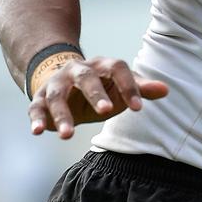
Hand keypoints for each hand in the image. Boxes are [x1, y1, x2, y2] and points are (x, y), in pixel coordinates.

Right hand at [28, 56, 169, 138]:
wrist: (65, 81)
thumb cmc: (102, 88)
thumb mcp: (120, 88)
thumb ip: (141, 89)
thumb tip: (166, 90)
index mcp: (102, 65)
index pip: (118, 69)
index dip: (128, 87)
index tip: (138, 109)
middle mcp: (78, 70)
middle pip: (86, 77)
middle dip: (95, 94)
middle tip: (105, 112)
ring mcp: (57, 84)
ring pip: (57, 95)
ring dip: (62, 114)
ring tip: (68, 135)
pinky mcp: (40, 99)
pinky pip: (36, 108)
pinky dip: (36, 120)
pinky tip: (38, 132)